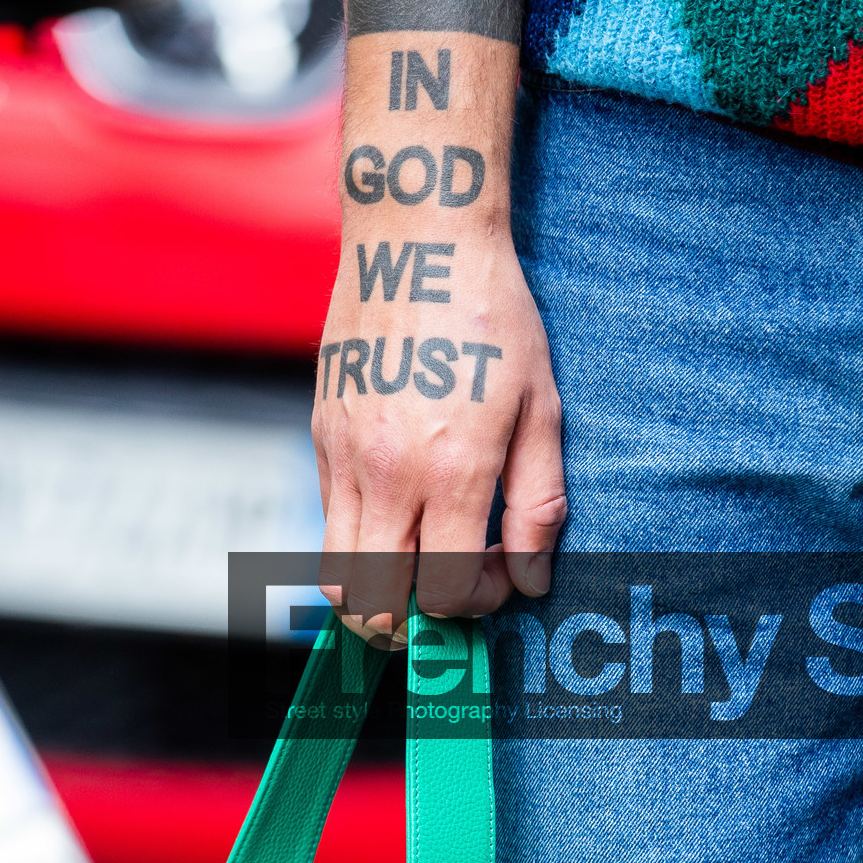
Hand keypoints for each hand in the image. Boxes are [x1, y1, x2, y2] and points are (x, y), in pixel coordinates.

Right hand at [312, 212, 564, 635]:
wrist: (417, 239)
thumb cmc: (493, 316)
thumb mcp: (543, 409)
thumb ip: (538, 505)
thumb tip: (528, 579)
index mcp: (449, 471)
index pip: (442, 592)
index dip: (473, 603)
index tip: (497, 573)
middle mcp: (385, 473)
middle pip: (369, 603)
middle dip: (407, 623)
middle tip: (444, 596)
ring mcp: (341, 455)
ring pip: (333, 571)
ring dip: (372, 590)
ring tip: (415, 566)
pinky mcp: (320, 432)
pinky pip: (328, 517)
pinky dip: (359, 537)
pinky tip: (401, 504)